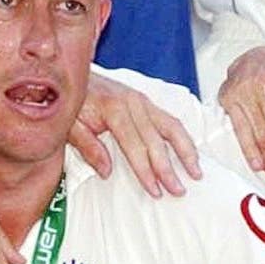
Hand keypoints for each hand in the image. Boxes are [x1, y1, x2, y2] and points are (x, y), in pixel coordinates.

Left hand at [71, 72, 202, 196]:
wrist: (69, 73)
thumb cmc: (70, 102)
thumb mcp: (69, 126)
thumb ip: (87, 147)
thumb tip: (106, 171)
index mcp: (113, 109)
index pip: (135, 146)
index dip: (146, 171)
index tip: (155, 190)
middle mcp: (133, 103)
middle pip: (156, 140)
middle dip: (169, 168)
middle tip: (178, 190)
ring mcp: (141, 100)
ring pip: (172, 126)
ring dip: (186, 150)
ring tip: (195, 171)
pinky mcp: (145, 100)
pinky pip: (169, 119)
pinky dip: (182, 137)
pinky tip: (189, 151)